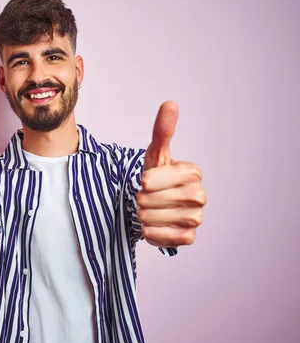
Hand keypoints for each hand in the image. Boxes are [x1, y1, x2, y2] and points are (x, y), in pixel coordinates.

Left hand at [136, 101, 206, 247]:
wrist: (151, 204)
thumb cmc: (155, 177)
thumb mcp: (155, 154)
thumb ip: (162, 131)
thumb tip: (170, 104)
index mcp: (192, 172)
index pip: (157, 179)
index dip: (146, 182)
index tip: (143, 181)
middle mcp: (199, 195)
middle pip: (159, 200)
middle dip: (143, 200)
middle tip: (143, 198)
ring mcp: (197, 218)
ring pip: (162, 219)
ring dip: (147, 216)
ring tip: (146, 211)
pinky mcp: (189, 237)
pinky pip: (169, 238)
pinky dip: (154, 233)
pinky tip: (151, 225)